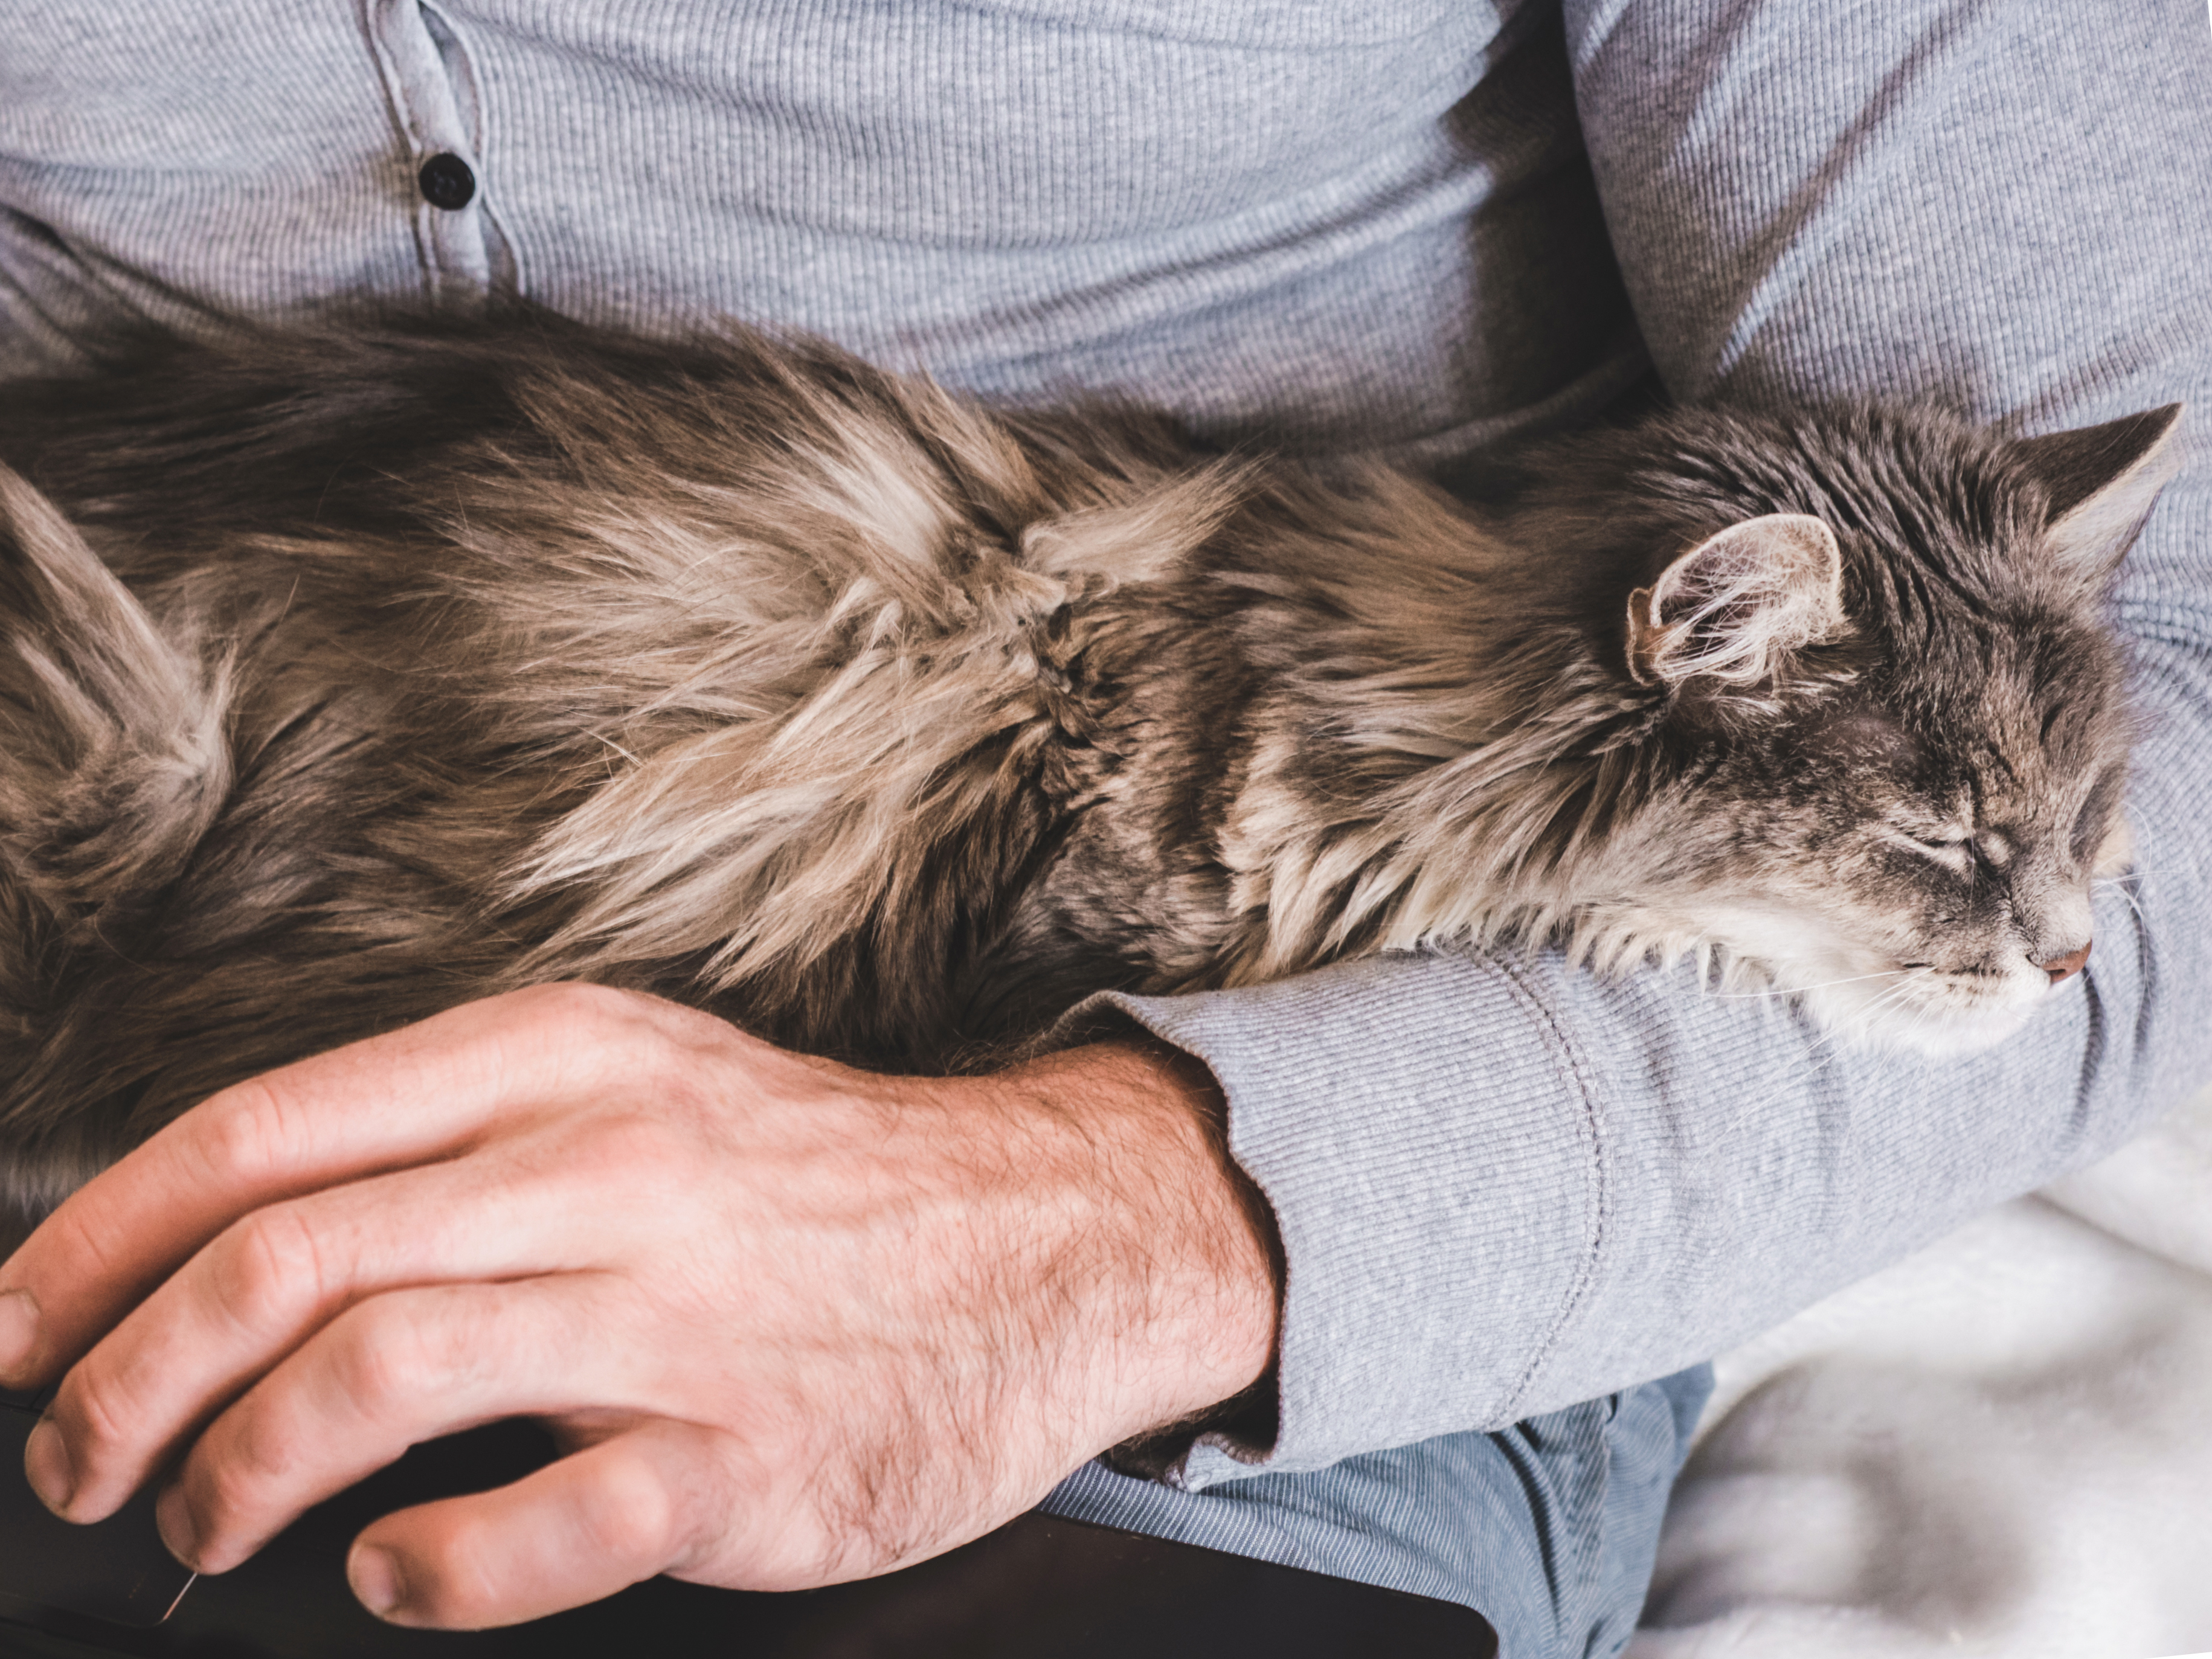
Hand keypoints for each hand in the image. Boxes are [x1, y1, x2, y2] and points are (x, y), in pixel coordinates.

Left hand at [0, 984, 1278, 1627]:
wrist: (1048, 1235)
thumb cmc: (811, 1175)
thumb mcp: (641, 1081)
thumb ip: (461, 1138)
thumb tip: (243, 1238)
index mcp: (563, 1058)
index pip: (262, 1132)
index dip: (94, 1239)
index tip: (16, 1326)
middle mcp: (607, 1167)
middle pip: (285, 1260)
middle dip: (121, 1379)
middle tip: (73, 1457)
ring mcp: (679, 1315)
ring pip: (374, 1379)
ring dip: (234, 1469)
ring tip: (206, 1518)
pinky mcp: (744, 1455)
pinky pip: (532, 1525)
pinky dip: (420, 1567)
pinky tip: (393, 1571)